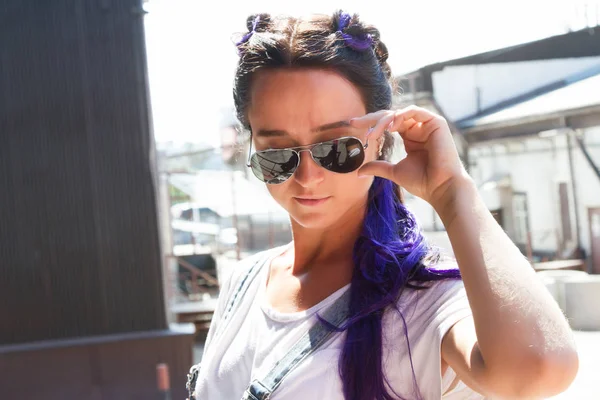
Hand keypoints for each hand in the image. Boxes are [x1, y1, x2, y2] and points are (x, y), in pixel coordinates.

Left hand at [351, 106, 467, 205]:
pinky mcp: (436, 123)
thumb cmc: (422, 182)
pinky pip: (415, 111)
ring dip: (383, 121)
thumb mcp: (394, 172)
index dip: (370, 123)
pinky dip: (401, 116)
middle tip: (355, 122)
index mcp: (409, 137)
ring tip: (373, 134)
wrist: (440, 188)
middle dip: (371, 119)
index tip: (352, 124)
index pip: (387, 124)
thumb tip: (358, 172)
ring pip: (399, 113)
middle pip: (390, 116)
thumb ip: (378, 167)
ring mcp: (427, 124)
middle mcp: (418, 128)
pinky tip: (390, 127)